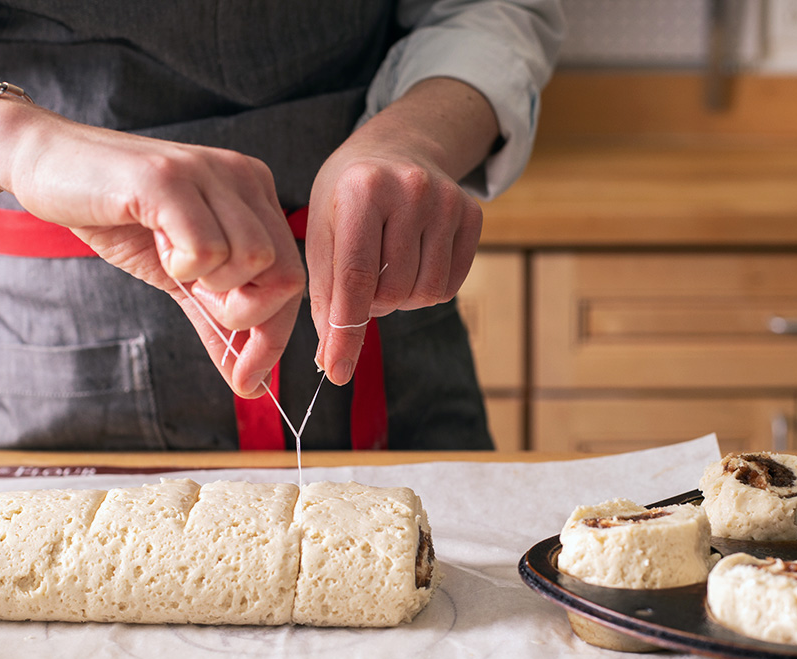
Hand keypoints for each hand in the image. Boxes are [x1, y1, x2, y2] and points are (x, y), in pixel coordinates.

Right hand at [7, 116, 304, 397]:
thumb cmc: (115, 216)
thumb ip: (216, 321)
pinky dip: (182, 266)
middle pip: (284, 275)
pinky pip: (206, 249)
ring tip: (172, 259)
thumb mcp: (178, 276)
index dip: (275, 337)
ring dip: (208, 284)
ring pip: (251, 261)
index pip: (292, 276)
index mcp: (254, 194)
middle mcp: (242, 176)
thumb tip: (247, 380)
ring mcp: (208, 173)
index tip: (248, 380)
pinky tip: (158, 246)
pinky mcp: (169, 179)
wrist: (45, 165)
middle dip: (245, 316)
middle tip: (200, 301)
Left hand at [305, 78, 495, 384]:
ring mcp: (448, 201)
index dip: (346, 332)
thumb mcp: (323, 232)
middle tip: (363, 280)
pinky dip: (426, 288)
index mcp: (362, 190)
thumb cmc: (348, 198)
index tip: (337, 372)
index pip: (356, 278)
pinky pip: (450, 286)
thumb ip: (325, 295)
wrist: (398, 148)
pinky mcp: (472, 214)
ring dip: (401, 299)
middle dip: (373, 304)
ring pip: (425, 294)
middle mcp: (411, 190)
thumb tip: (331, 362)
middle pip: (393, 293)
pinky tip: (413, 260)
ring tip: (387, 267)